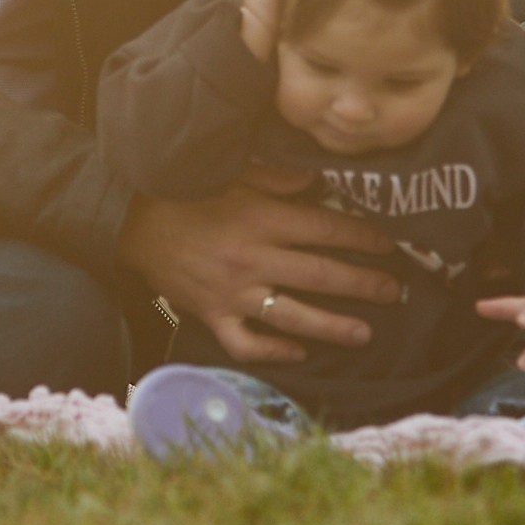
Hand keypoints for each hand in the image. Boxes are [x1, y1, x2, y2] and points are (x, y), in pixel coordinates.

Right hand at [121, 183, 398, 365]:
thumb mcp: (231, 172)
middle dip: (364, 284)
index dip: (363, 237)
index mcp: (260, 218)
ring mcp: (232, 293)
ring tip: (365, 333)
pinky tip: (299, 352)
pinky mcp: (212, 316)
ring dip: (334, 326)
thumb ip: (276, 177)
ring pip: (293, 317)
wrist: (131, 222)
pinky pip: (248, 344)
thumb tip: (316, 181)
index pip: (326, 230)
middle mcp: (252, 259)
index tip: (389, 244)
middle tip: (394, 291)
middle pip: (321, 276)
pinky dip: (275, 352)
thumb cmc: (184, 192)